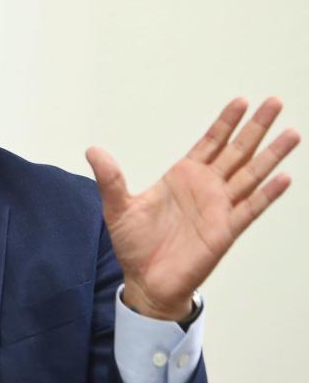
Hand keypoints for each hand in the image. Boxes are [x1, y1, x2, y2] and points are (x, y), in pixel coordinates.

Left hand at [85, 97, 299, 320]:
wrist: (145, 281)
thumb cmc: (135, 245)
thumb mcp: (118, 208)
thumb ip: (110, 179)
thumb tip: (93, 151)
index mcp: (182, 177)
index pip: (210, 143)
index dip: (225, 123)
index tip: (241, 100)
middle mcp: (206, 189)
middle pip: (237, 152)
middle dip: (255, 127)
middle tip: (274, 102)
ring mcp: (219, 208)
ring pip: (251, 175)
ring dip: (270, 155)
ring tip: (291, 133)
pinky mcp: (225, 231)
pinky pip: (250, 209)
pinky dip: (267, 194)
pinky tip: (282, 177)